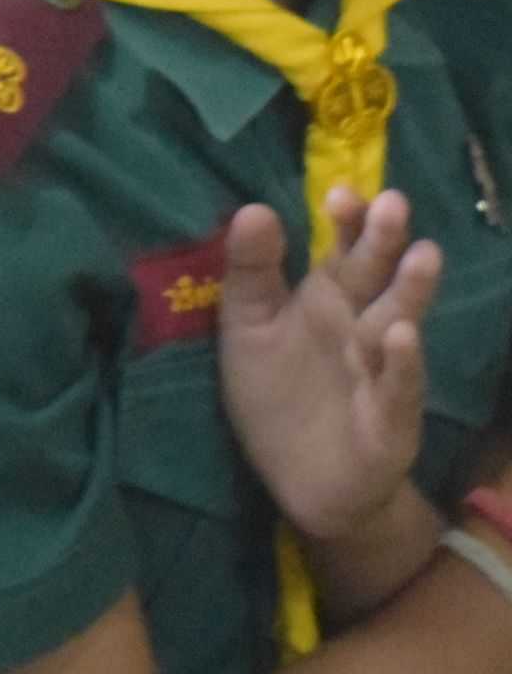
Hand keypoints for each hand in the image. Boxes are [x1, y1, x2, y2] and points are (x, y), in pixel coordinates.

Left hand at [218, 191, 438, 551]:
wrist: (302, 481)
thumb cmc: (277, 395)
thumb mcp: (249, 328)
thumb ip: (251, 272)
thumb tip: (253, 208)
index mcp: (326, 301)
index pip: (340, 252)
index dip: (345, 223)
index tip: (340, 192)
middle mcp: (362, 326)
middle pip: (376, 278)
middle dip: (384, 243)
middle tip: (393, 202)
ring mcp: (381, 368)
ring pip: (398, 322)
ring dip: (411, 290)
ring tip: (423, 254)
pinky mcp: (390, 416)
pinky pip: (398, 386)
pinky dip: (402, 362)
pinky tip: (402, 334)